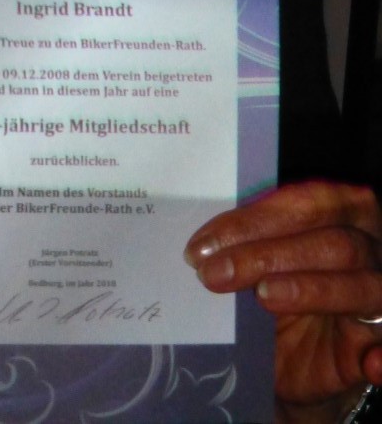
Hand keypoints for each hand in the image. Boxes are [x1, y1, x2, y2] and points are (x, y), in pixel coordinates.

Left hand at [184, 182, 381, 414]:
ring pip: (358, 286)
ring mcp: (377, 297)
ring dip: (308, 290)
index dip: (257, 219)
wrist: (293, 350)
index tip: (205, 244)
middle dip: (269, 256)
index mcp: (345, 209)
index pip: (309, 202)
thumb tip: (201, 247)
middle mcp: (370, 248)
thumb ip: (245, 241)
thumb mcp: (259, 258)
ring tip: (264, 296)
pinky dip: (379, 354)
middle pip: (333, 244)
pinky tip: (368, 362)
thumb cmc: (276, 281)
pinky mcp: (376, 343)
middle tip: (214, 274)